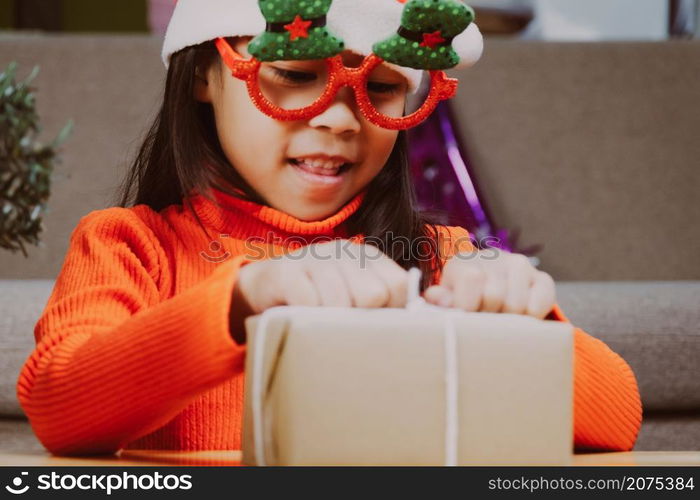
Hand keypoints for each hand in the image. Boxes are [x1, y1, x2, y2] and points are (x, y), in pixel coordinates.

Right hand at [230, 240, 408, 341]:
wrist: (264, 288)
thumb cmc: (319, 298)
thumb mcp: (354, 296)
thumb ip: (385, 304)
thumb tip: (417, 326)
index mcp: (367, 256)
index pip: (399, 285)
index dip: (392, 311)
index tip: (374, 324)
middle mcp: (344, 251)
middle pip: (373, 295)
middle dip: (361, 319)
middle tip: (342, 325)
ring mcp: (314, 258)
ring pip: (341, 303)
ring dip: (330, 323)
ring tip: (320, 323)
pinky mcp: (286, 273)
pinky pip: (309, 305)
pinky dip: (307, 321)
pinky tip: (300, 318)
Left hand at [424, 249, 555, 318]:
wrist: (488, 288)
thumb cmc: (462, 299)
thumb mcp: (445, 300)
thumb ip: (438, 300)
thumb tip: (436, 297)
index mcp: (464, 262)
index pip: (472, 279)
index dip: (468, 306)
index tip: (466, 314)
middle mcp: (494, 257)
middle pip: (495, 296)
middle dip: (488, 315)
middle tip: (484, 318)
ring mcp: (520, 265)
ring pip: (518, 305)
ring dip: (509, 320)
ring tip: (499, 317)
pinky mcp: (543, 279)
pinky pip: (540, 305)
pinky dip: (531, 318)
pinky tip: (519, 315)